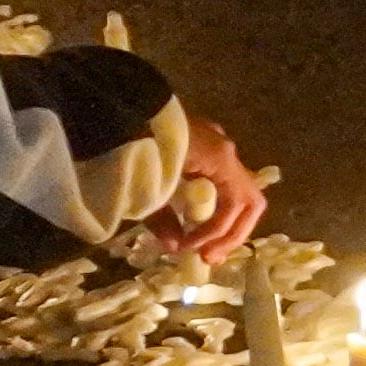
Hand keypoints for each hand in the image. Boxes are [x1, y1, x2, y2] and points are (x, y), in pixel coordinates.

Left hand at [144, 120, 269, 261]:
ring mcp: (216, 145)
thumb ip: (165, 221)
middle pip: (247, 202)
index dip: (219, 233)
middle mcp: (226, 152)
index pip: (236, 206)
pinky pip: (220, 182)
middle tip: (209, 257)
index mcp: (220, 160)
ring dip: (224, 222)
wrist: (117, 108)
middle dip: (231, 234)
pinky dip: (214, 206)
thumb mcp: (149, 189)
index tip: (191, 248)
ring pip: (237, 193)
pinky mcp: (202, 144)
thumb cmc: (138, 145)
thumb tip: (175, 247)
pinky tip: (196, 220)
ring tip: (202, 245)